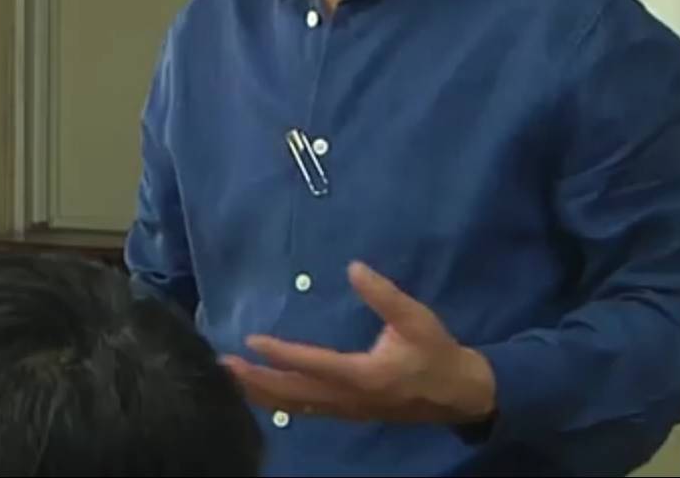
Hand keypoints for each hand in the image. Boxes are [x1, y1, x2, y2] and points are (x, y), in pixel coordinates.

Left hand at [221, 261, 494, 424]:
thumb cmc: (436, 352)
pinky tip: (258, 392)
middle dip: (256, 380)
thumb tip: (353, 267)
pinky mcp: (346, 412)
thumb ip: (384, 295)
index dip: (282, 354)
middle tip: (221, 366)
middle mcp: (349, 397)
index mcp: (365, 375)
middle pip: (293, 393)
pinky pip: (304, 410)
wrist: (458, 394)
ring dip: (260, 393)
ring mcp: (346, 409)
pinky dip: (276, 401)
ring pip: (294, 406)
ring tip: (229, 379)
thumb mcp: (416, 319)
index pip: (315, 364)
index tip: (252, 341)